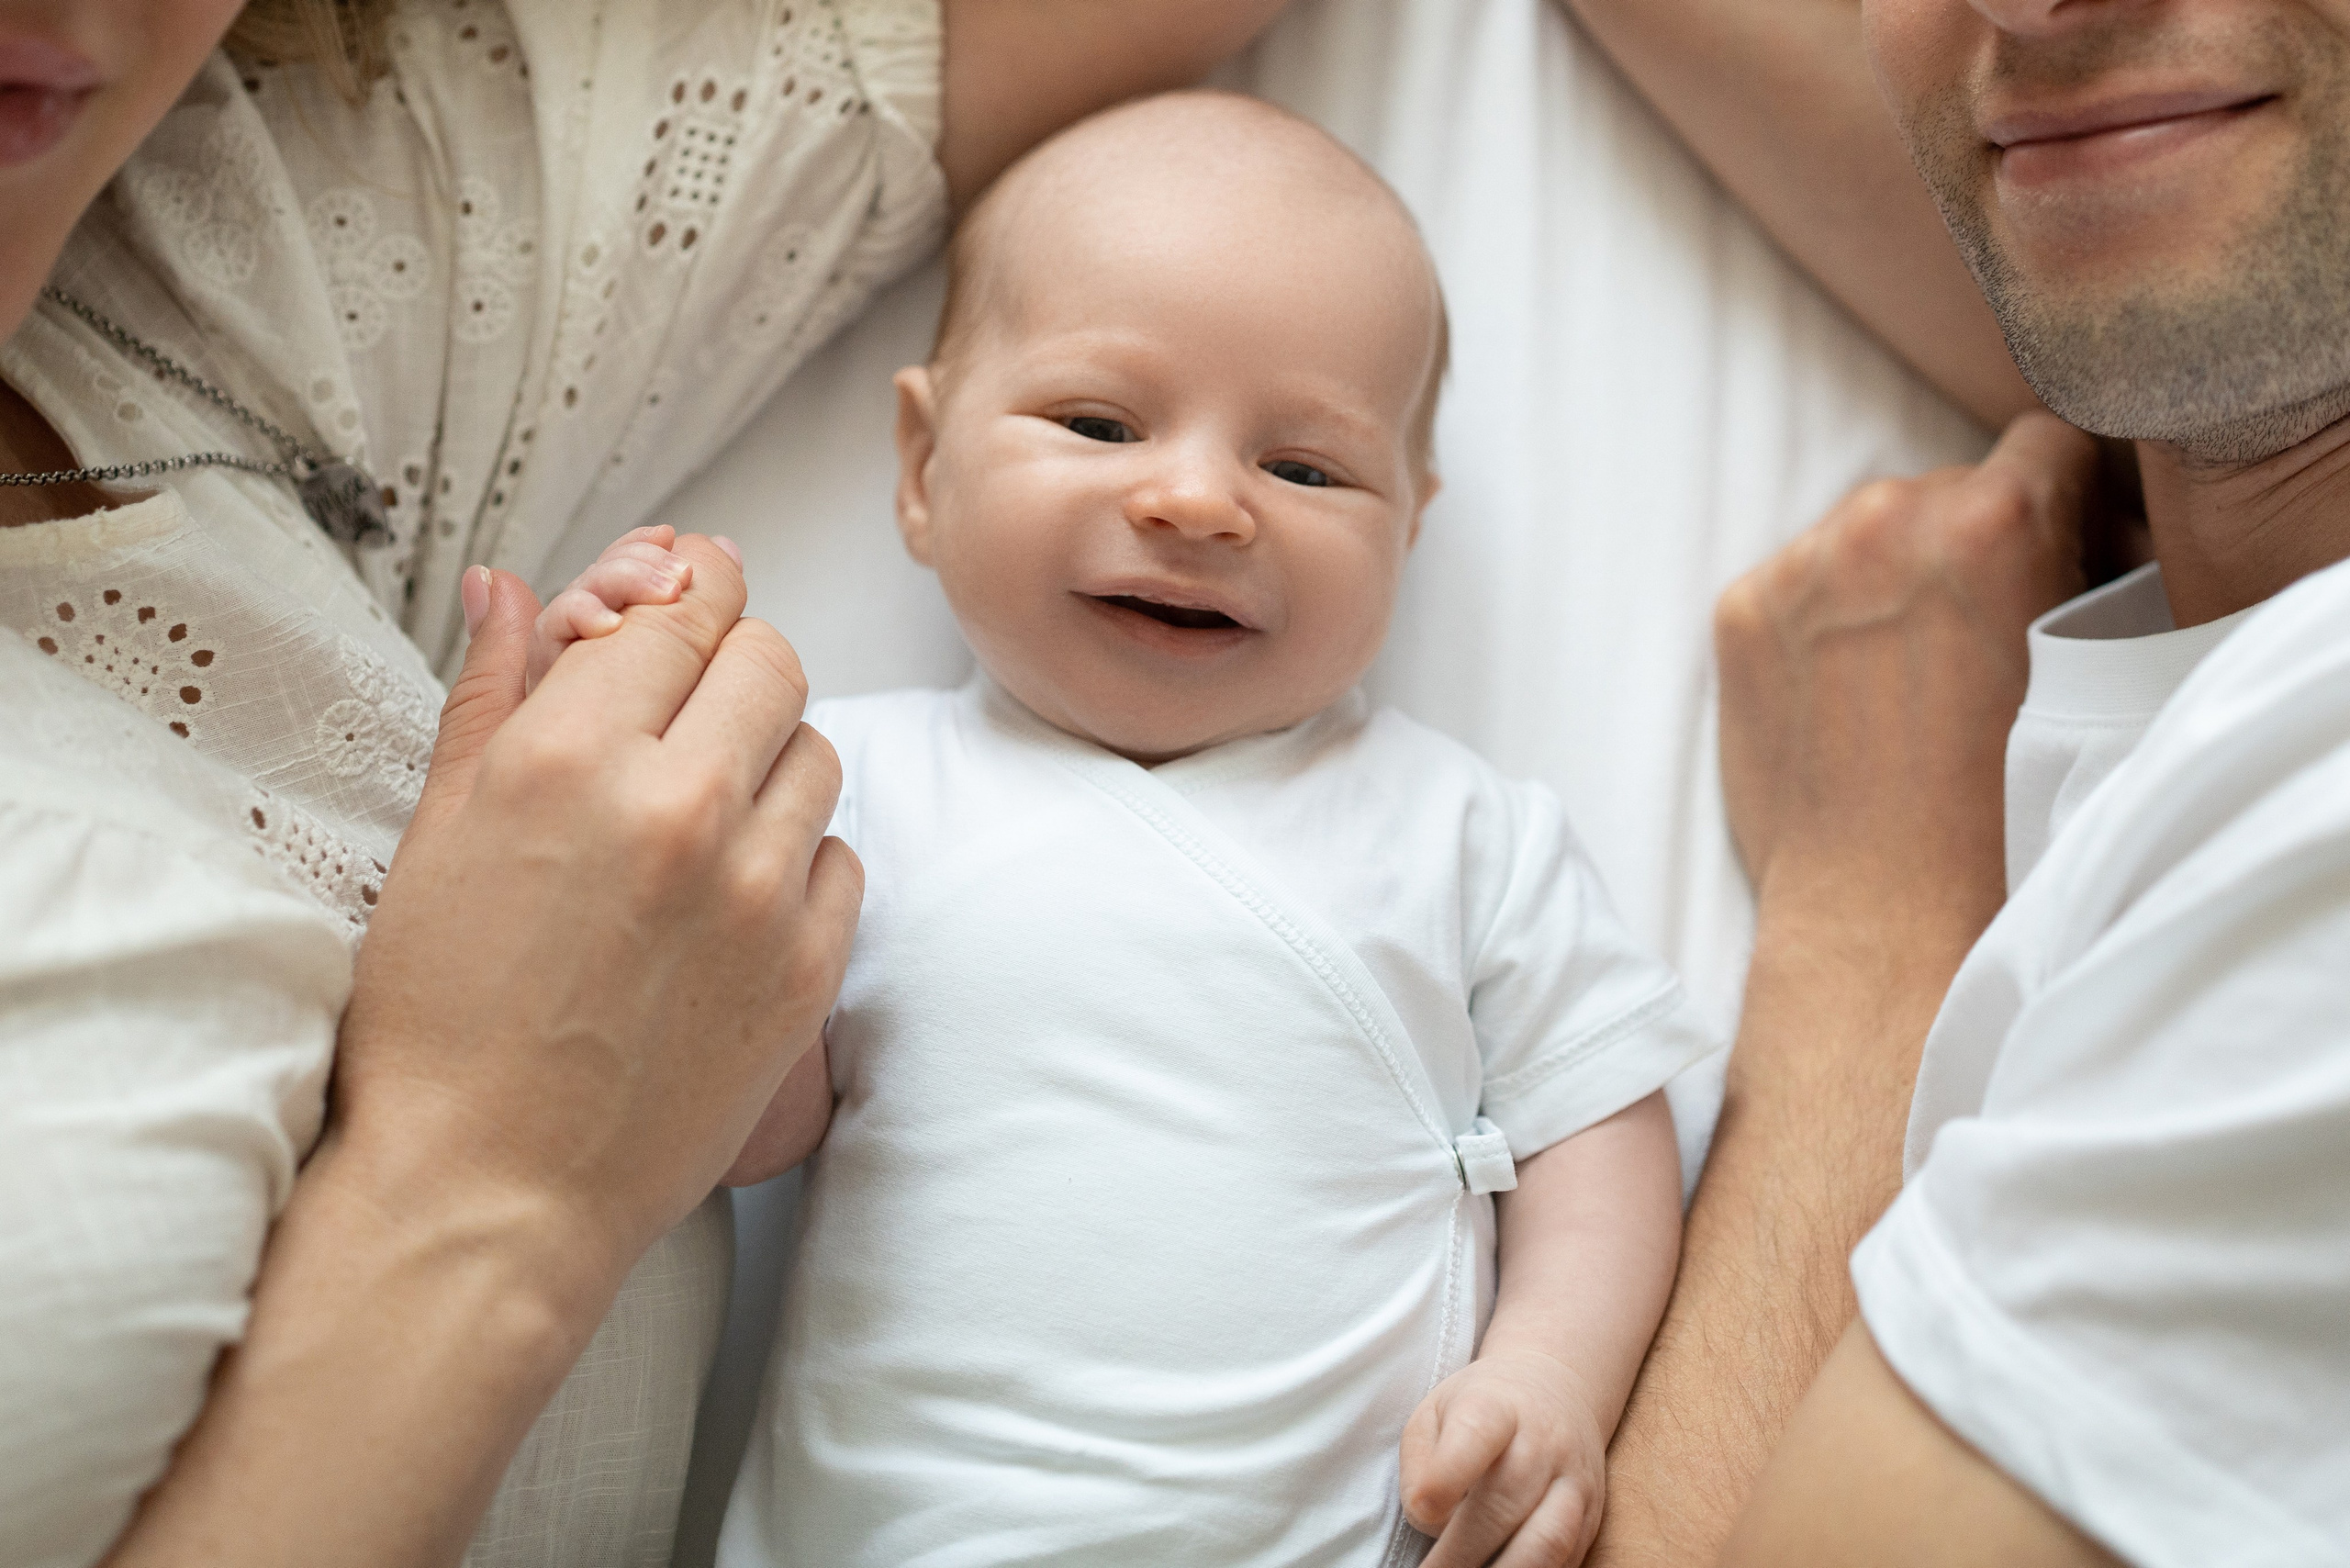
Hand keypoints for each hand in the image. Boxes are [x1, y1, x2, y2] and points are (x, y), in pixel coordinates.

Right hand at [337, 536, 860, 1291]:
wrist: (489, 1190)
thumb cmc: (439, 1023)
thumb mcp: (436, 834)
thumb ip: (493, 693)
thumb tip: (512, 589)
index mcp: (570, 756)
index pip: (681, 607)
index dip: (691, 585)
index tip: (695, 584)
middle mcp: (676, 806)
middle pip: (769, 660)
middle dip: (733, 663)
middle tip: (694, 704)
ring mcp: (756, 889)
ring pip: (816, 751)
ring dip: (769, 759)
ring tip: (701, 816)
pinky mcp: (808, 965)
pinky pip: (842, 856)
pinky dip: (798, 858)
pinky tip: (732, 896)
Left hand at [1401, 1350, 1609, 1567]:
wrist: (1557, 1388)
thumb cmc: (1481, 1408)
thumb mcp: (1435, 1412)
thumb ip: (1420, 1464)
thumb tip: (1430, 1518)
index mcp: (1495, 1407)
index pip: (1476, 1435)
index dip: (1447, 1475)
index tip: (1423, 1508)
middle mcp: (1542, 1441)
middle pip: (1505, 1503)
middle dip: (1463, 1551)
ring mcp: (1573, 1479)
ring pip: (1548, 1540)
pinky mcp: (1592, 1514)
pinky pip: (1567, 1557)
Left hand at [1715, 413, 2095, 942]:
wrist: (1886, 909)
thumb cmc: (2006, 808)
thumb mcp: (2083, 659)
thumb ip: (2067, 564)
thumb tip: (2070, 521)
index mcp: (1995, 516)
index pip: (2044, 440)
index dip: (2062, 495)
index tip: (2057, 545)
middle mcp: (1888, 517)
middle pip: (1945, 488)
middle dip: (1965, 543)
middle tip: (1979, 633)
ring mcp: (1802, 563)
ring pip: (1862, 533)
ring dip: (1884, 577)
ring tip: (1905, 675)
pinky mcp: (1739, 611)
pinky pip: (1793, 582)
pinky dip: (1817, 621)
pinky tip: (1844, 693)